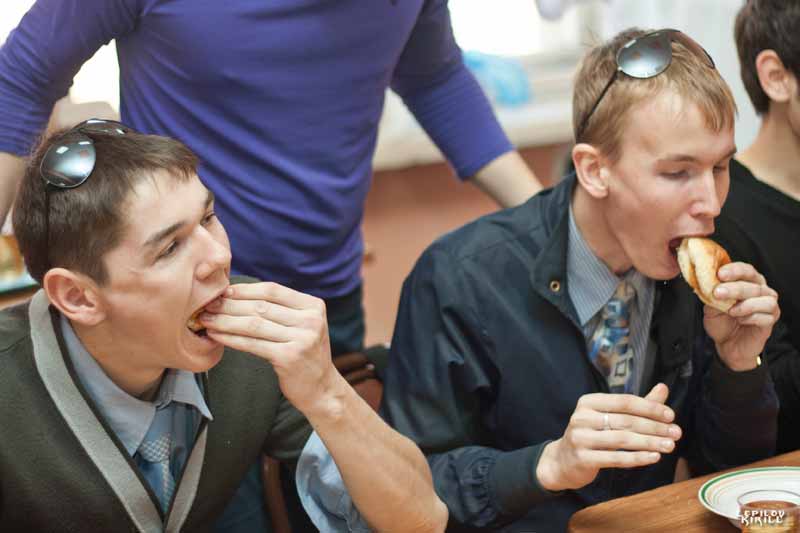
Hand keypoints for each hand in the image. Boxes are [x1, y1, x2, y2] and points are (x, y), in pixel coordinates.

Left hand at [200, 281, 339, 413]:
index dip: (244, 290)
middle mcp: (310, 320)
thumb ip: (280, 309)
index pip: (272, 290)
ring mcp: (302, 339)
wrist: (321, 389)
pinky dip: (231, 338)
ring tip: (206, 320)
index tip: (222, 291)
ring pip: (253, 324)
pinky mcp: (289, 357)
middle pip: (261, 306)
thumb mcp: (301, 326)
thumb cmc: (304, 355)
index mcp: (313, 306)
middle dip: (230, 304)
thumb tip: (236, 293)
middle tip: (207, 305)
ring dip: (225, 321)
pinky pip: (252, 344)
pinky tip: (217, 336)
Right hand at [536, 384, 681, 491]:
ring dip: (650, 443)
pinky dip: (637, 458)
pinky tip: (654, 457)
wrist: (563, 461)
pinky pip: (615, 458)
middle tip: (676, 433)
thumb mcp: (611, 416)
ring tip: (669, 446)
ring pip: (622, 440)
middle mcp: (582, 417)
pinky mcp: (583, 458)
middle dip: (655, 427)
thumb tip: (663, 388)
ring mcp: (580, 438)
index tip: (671, 416)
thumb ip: (638, 404)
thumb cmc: (593, 435)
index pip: (624, 402)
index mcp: (589, 402)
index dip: (649, 408)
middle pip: (625, 421)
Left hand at [704, 262, 779, 370]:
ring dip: (745, 304)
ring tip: (730, 311)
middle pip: (754, 283)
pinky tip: (741, 320)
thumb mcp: (710, 308)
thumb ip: (711, 296)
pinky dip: (751, 318)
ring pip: (765, 299)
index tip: (720, 274)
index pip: (745, 270)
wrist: (727, 345)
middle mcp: (760, 290)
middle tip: (718, 292)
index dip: (734, 270)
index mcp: (746, 282)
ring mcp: (768, 305)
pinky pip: (767, 316)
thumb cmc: (721, 322)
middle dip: (735, 288)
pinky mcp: (770, 320)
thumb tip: (708, 285)